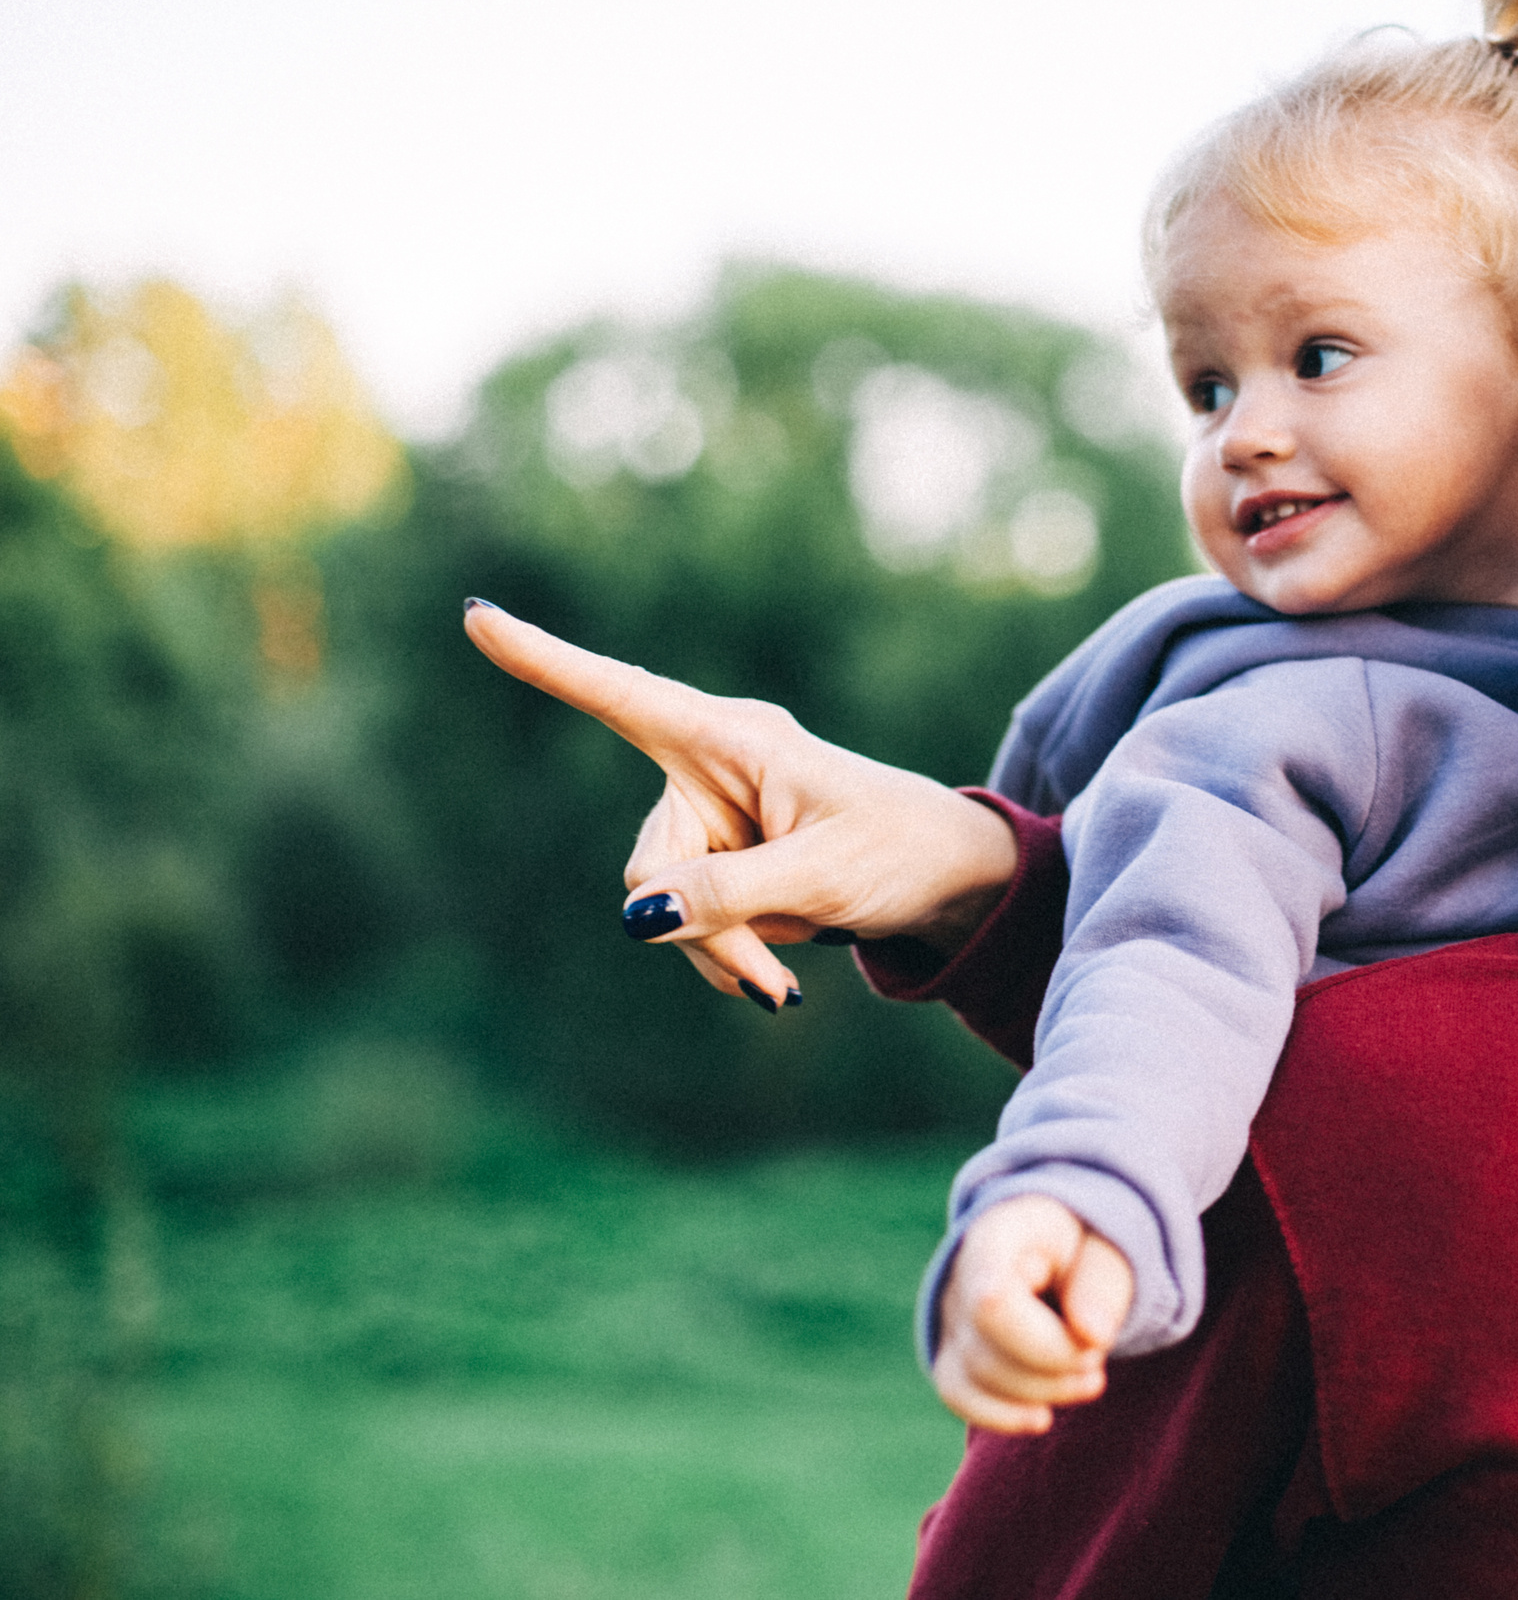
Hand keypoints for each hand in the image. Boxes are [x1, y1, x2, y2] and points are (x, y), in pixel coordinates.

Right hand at [462, 599, 1018, 1005]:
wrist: (950, 883)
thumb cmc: (902, 854)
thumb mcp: (824, 878)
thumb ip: (729, 895)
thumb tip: (635, 916)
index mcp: (735, 739)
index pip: (623, 695)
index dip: (546, 661)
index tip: (477, 616)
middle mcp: (710, 770)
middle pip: (648, 866)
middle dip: (700, 934)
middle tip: (775, 990)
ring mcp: (711, 820)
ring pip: (662, 908)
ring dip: (719, 955)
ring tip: (786, 984)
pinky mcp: (718, 863)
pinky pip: (685, 925)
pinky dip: (724, 958)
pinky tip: (775, 976)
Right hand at [933, 1195, 1134, 1434]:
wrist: (1058, 1250)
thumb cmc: (1081, 1250)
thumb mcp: (1105, 1252)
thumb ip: (1101, 1287)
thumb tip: (1093, 1337)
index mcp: (999, 1236)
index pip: (993, 1301)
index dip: (1045, 1342)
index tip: (1094, 1341)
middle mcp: (961, 1276)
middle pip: (985, 1351)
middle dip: (1053, 1371)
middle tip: (1097, 1359)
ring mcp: (951, 1315)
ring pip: (973, 1377)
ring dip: (1039, 1393)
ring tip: (1088, 1378)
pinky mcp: (952, 1350)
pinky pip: (957, 1394)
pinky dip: (1002, 1415)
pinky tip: (1042, 1417)